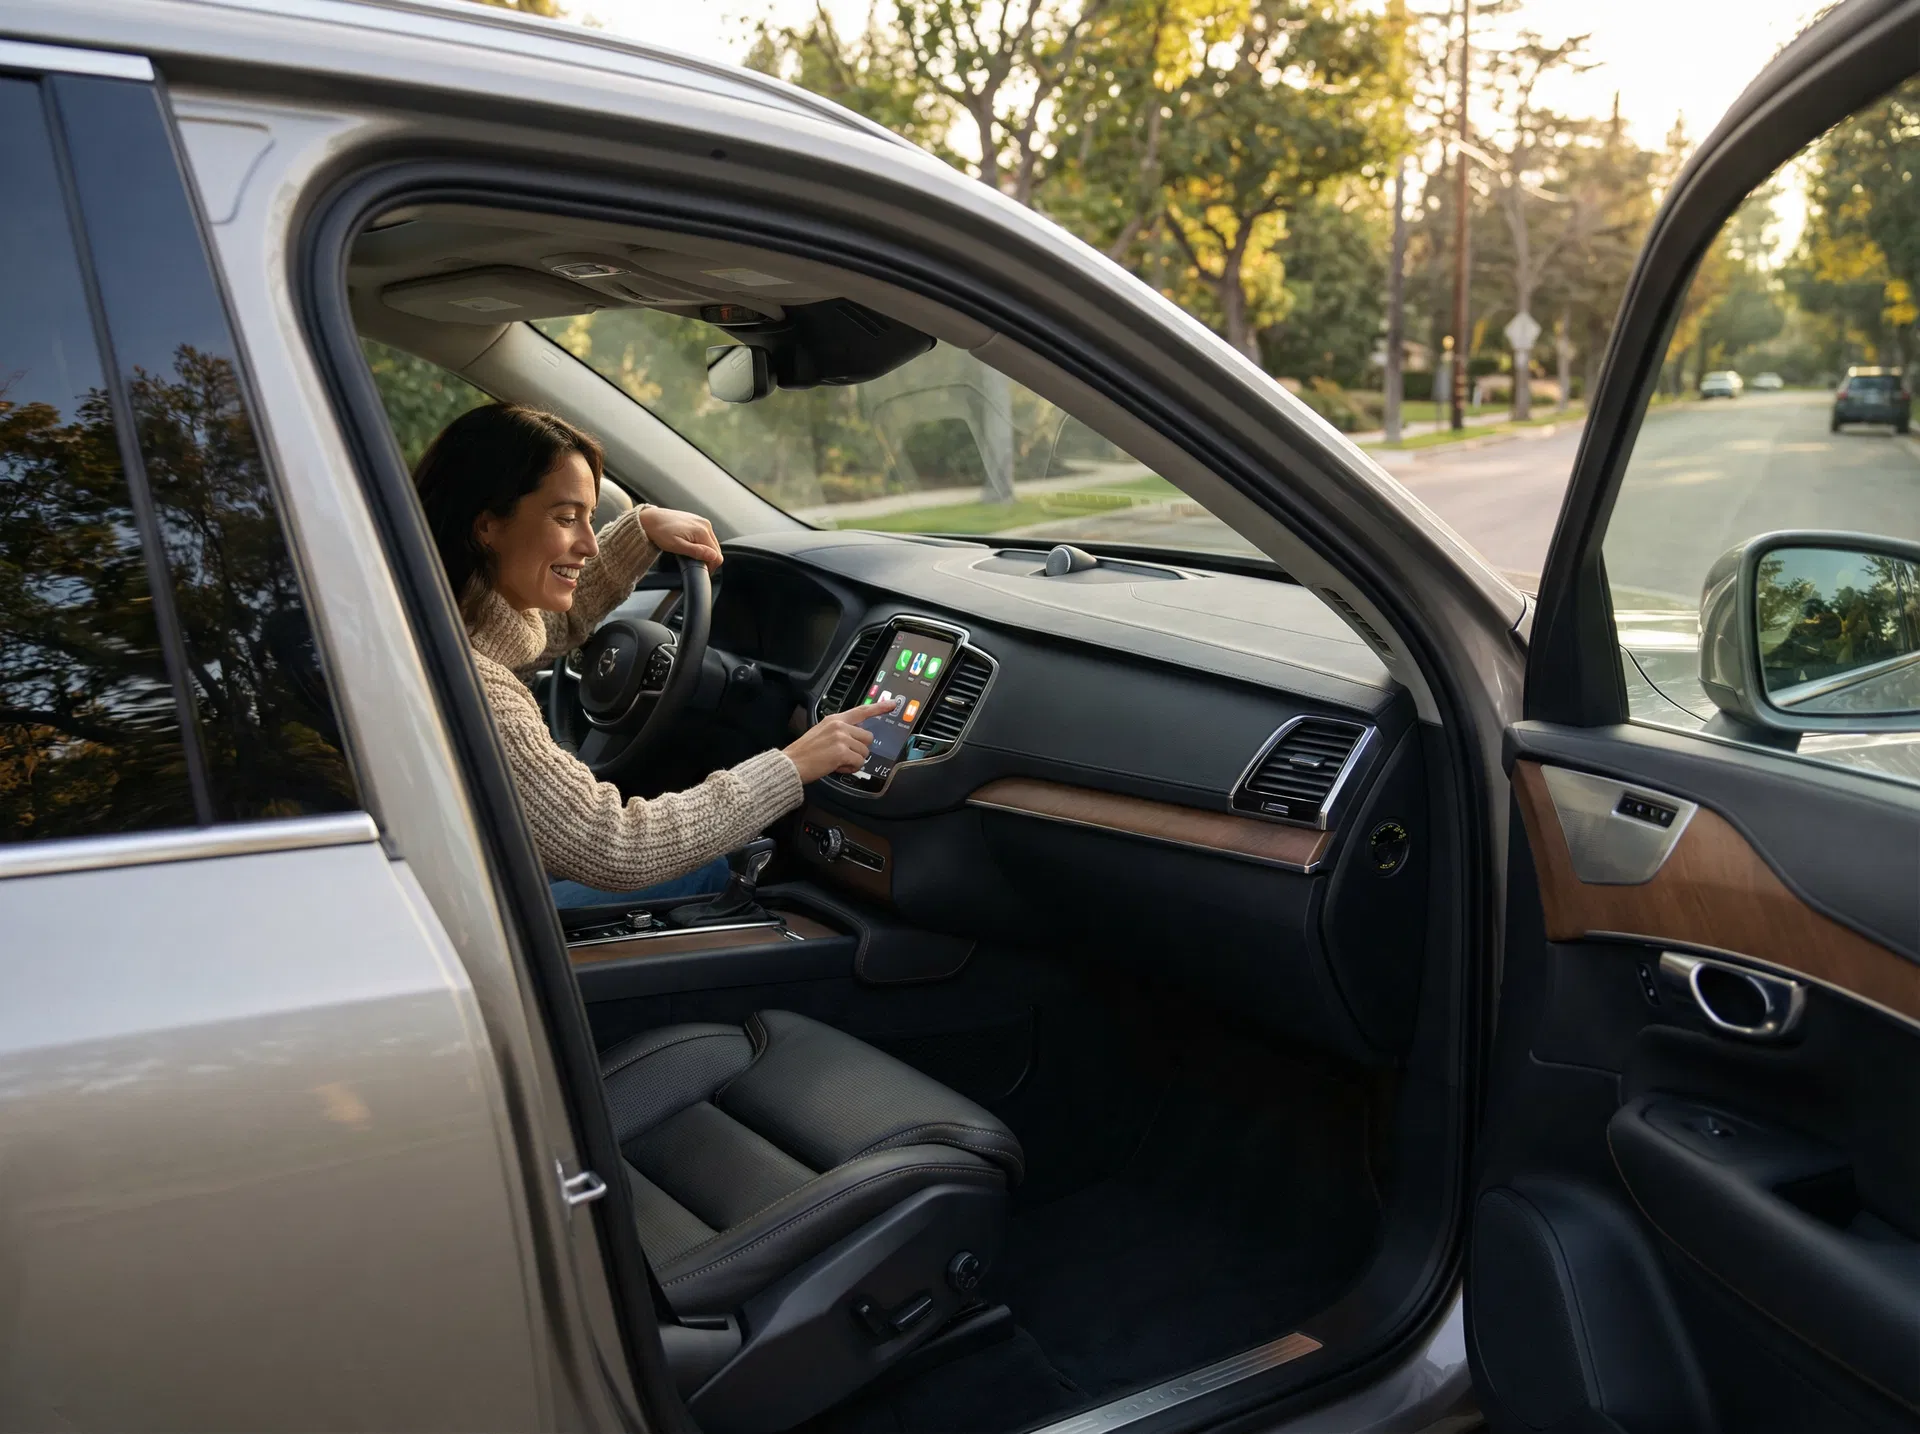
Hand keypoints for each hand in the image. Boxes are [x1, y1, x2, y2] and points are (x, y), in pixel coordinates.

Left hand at [638, 506, 722, 570]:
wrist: (650, 519)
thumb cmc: (659, 531)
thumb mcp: (677, 546)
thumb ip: (696, 552)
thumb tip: (713, 556)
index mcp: (702, 531)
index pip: (717, 555)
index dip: (710, 566)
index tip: (701, 570)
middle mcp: (705, 524)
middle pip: (716, 549)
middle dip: (708, 559)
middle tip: (694, 563)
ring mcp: (702, 521)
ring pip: (711, 543)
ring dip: (704, 551)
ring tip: (690, 554)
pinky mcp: (697, 521)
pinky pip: (705, 536)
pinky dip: (701, 543)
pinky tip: (689, 545)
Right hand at [783, 698, 899, 782]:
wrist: (792, 763)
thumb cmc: (805, 752)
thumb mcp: (822, 733)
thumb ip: (840, 732)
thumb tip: (857, 740)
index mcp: (835, 719)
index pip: (861, 710)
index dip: (879, 708)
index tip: (892, 704)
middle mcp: (839, 725)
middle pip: (868, 737)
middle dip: (859, 749)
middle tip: (843, 755)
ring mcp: (841, 738)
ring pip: (864, 752)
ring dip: (854, 760)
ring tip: (837, 762)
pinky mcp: (841, 751)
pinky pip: (858, 763)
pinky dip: (850, 769)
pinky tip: (837, 767)